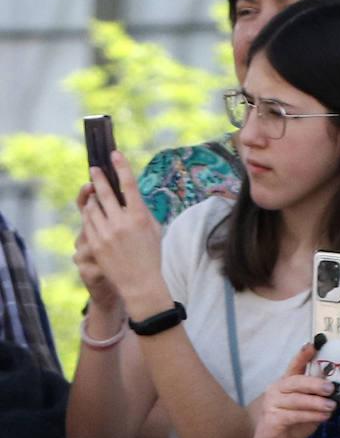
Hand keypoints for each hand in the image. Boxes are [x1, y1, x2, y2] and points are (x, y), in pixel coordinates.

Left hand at [79, 151, 170, 319]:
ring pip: (92, 207)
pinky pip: (88, 222)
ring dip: (92, 198)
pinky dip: (89, 215)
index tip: (114, 154)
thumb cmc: (153, 255)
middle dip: (97, 177)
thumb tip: (130, 196)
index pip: (128, 185)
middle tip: (94, 168)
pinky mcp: (96, 243)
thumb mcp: (154, 230)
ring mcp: (106, 233)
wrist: (142, 283)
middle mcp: (122, 222)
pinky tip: (92, 212)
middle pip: (104, 192)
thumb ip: (141, 211)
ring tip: (94, 193)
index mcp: (140, 217)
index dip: (121, 167)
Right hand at [250, 342, 338, 437]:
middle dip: (315, 384)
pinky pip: (294, 415)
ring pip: (297, 400)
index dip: (303, 355)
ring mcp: (271, 404)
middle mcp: (276, 389)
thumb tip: (338, 386)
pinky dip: (310, 415)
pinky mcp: (272, 419)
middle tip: (332, 388)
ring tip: (332, 407)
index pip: (294, 365)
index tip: (313, 344)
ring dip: (317, 403)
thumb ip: (318, 395)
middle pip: (296, 381)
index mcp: (286, 382)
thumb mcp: (309, 406)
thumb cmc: (294, 422)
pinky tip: (323, 417)